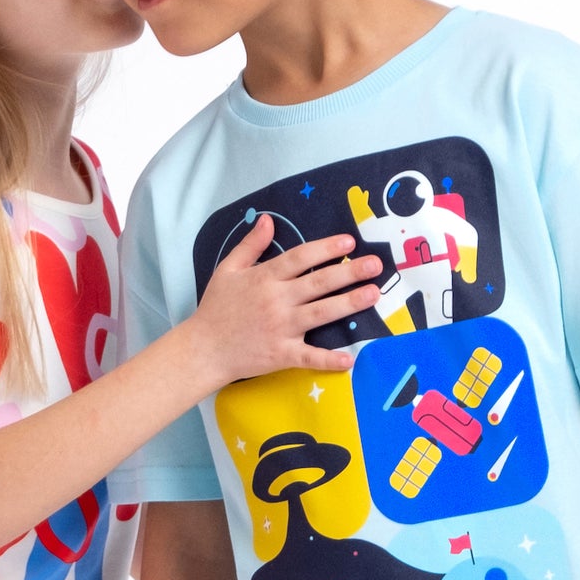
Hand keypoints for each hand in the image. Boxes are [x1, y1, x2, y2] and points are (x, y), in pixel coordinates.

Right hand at [188, 215, 381, 388]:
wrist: (203, 349)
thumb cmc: (216, 308)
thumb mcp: (228, 269)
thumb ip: (250, 245)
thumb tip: (268, 219)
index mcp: (264, 278)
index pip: (300, 258)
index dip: (325, 249)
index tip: (349, 242)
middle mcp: (276, 301)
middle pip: (318, 283)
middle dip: (349, 272)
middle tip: (375, 265)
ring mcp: (280, 328)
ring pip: (321, 313)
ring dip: (349, 303)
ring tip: (373, 294)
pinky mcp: (281, 354)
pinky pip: (309, 356)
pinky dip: (328, 359)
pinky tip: (350, 358)